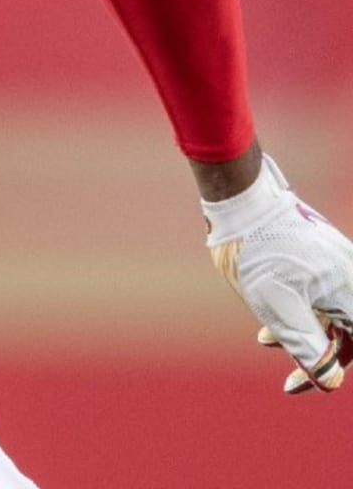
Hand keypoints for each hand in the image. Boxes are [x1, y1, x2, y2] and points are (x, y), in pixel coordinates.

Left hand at [202, 154, 352, 392]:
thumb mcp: (278, 309)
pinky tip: (266, 321)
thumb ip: (308, 348)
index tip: (306, 385)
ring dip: (302, 332)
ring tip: (265, 342)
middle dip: (316, 355)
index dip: (334, 369)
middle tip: (289, 379)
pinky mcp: (315, 251)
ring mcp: (333, 260)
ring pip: (327, 311)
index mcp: (350, 291)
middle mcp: (349, 275)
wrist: (241, 197)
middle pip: (346, 331)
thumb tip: (330, 383)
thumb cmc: (259, 253)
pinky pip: (315, 290)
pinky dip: (295, 310)